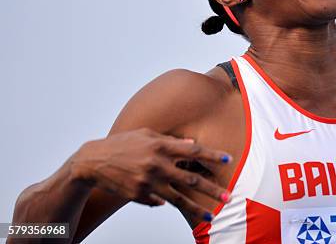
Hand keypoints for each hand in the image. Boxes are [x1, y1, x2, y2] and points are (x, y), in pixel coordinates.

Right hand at [70, 128, 231, 219]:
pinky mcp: (138, 195)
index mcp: (160, 146)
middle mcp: (156, 165)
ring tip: (211, 215)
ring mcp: (147, 182)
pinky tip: (174, 204)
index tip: (228, 160)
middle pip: (190, 179)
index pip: (193, 151)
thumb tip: (192, 145)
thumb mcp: (146, 134)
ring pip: (178, 199)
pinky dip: (166, 203)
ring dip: (196, 208)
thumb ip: (170, 140)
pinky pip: (158, 202)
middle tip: (228, 196)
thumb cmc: (122, 144)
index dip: (212, 156)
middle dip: (211, 189)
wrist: (92, 162)